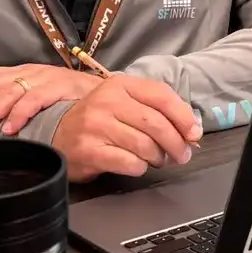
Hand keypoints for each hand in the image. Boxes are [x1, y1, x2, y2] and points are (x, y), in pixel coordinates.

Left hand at [0, 64, 102, 138]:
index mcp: (21, 71)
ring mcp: (45, 78)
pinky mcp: (60, 87)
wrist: (109, 93)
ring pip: (8, 92)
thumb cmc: (71, 100)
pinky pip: (33, 99)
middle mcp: (30, 71)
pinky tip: (10, 130)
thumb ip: (17, 103)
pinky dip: (18, 114)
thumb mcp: (40, 96)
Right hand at [52, 74, 202, 182]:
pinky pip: (129, 162)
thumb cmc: (99, 120)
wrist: (57, 134)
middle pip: (156, 123)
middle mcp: (107, 101)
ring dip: (159, 157)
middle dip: (176, 142)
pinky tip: (138, 165)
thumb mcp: (124, 103)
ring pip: (145, 145)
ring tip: (158, 160)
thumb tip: (191, 131)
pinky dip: (140, 167)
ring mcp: (96, 126)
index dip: (183, 116)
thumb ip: (155, 110)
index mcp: (120, 85)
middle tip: (183, 154)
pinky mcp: (89, 150)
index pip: (161, 95)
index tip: (194, 133)